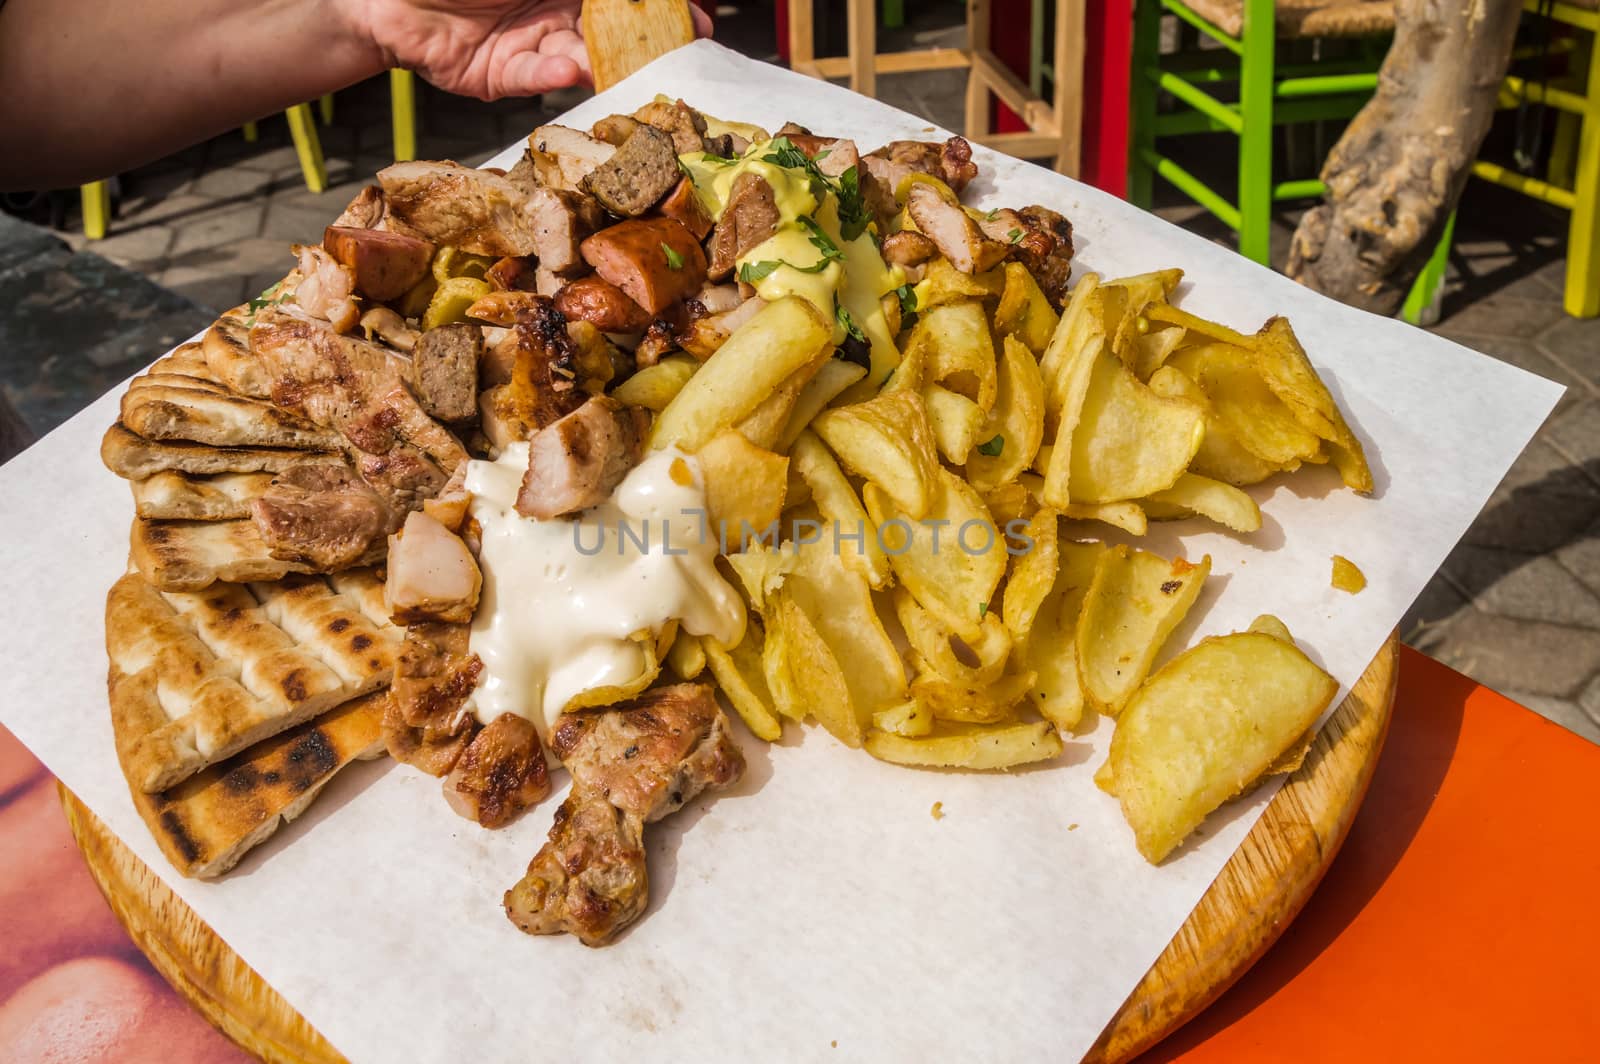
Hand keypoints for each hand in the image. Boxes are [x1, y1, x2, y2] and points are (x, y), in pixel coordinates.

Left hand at [348, 0, 712, 99]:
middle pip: (613, 28)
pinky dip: (552, 74)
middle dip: (649, 38)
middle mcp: (554, 10)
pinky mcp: (504, 76)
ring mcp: (532, 44)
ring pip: (581, 55)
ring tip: (627, 63)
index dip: (658, 5)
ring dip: (605, 59)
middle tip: (686, 44)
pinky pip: (537, 76)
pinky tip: (567, 67)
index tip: (697, 15)